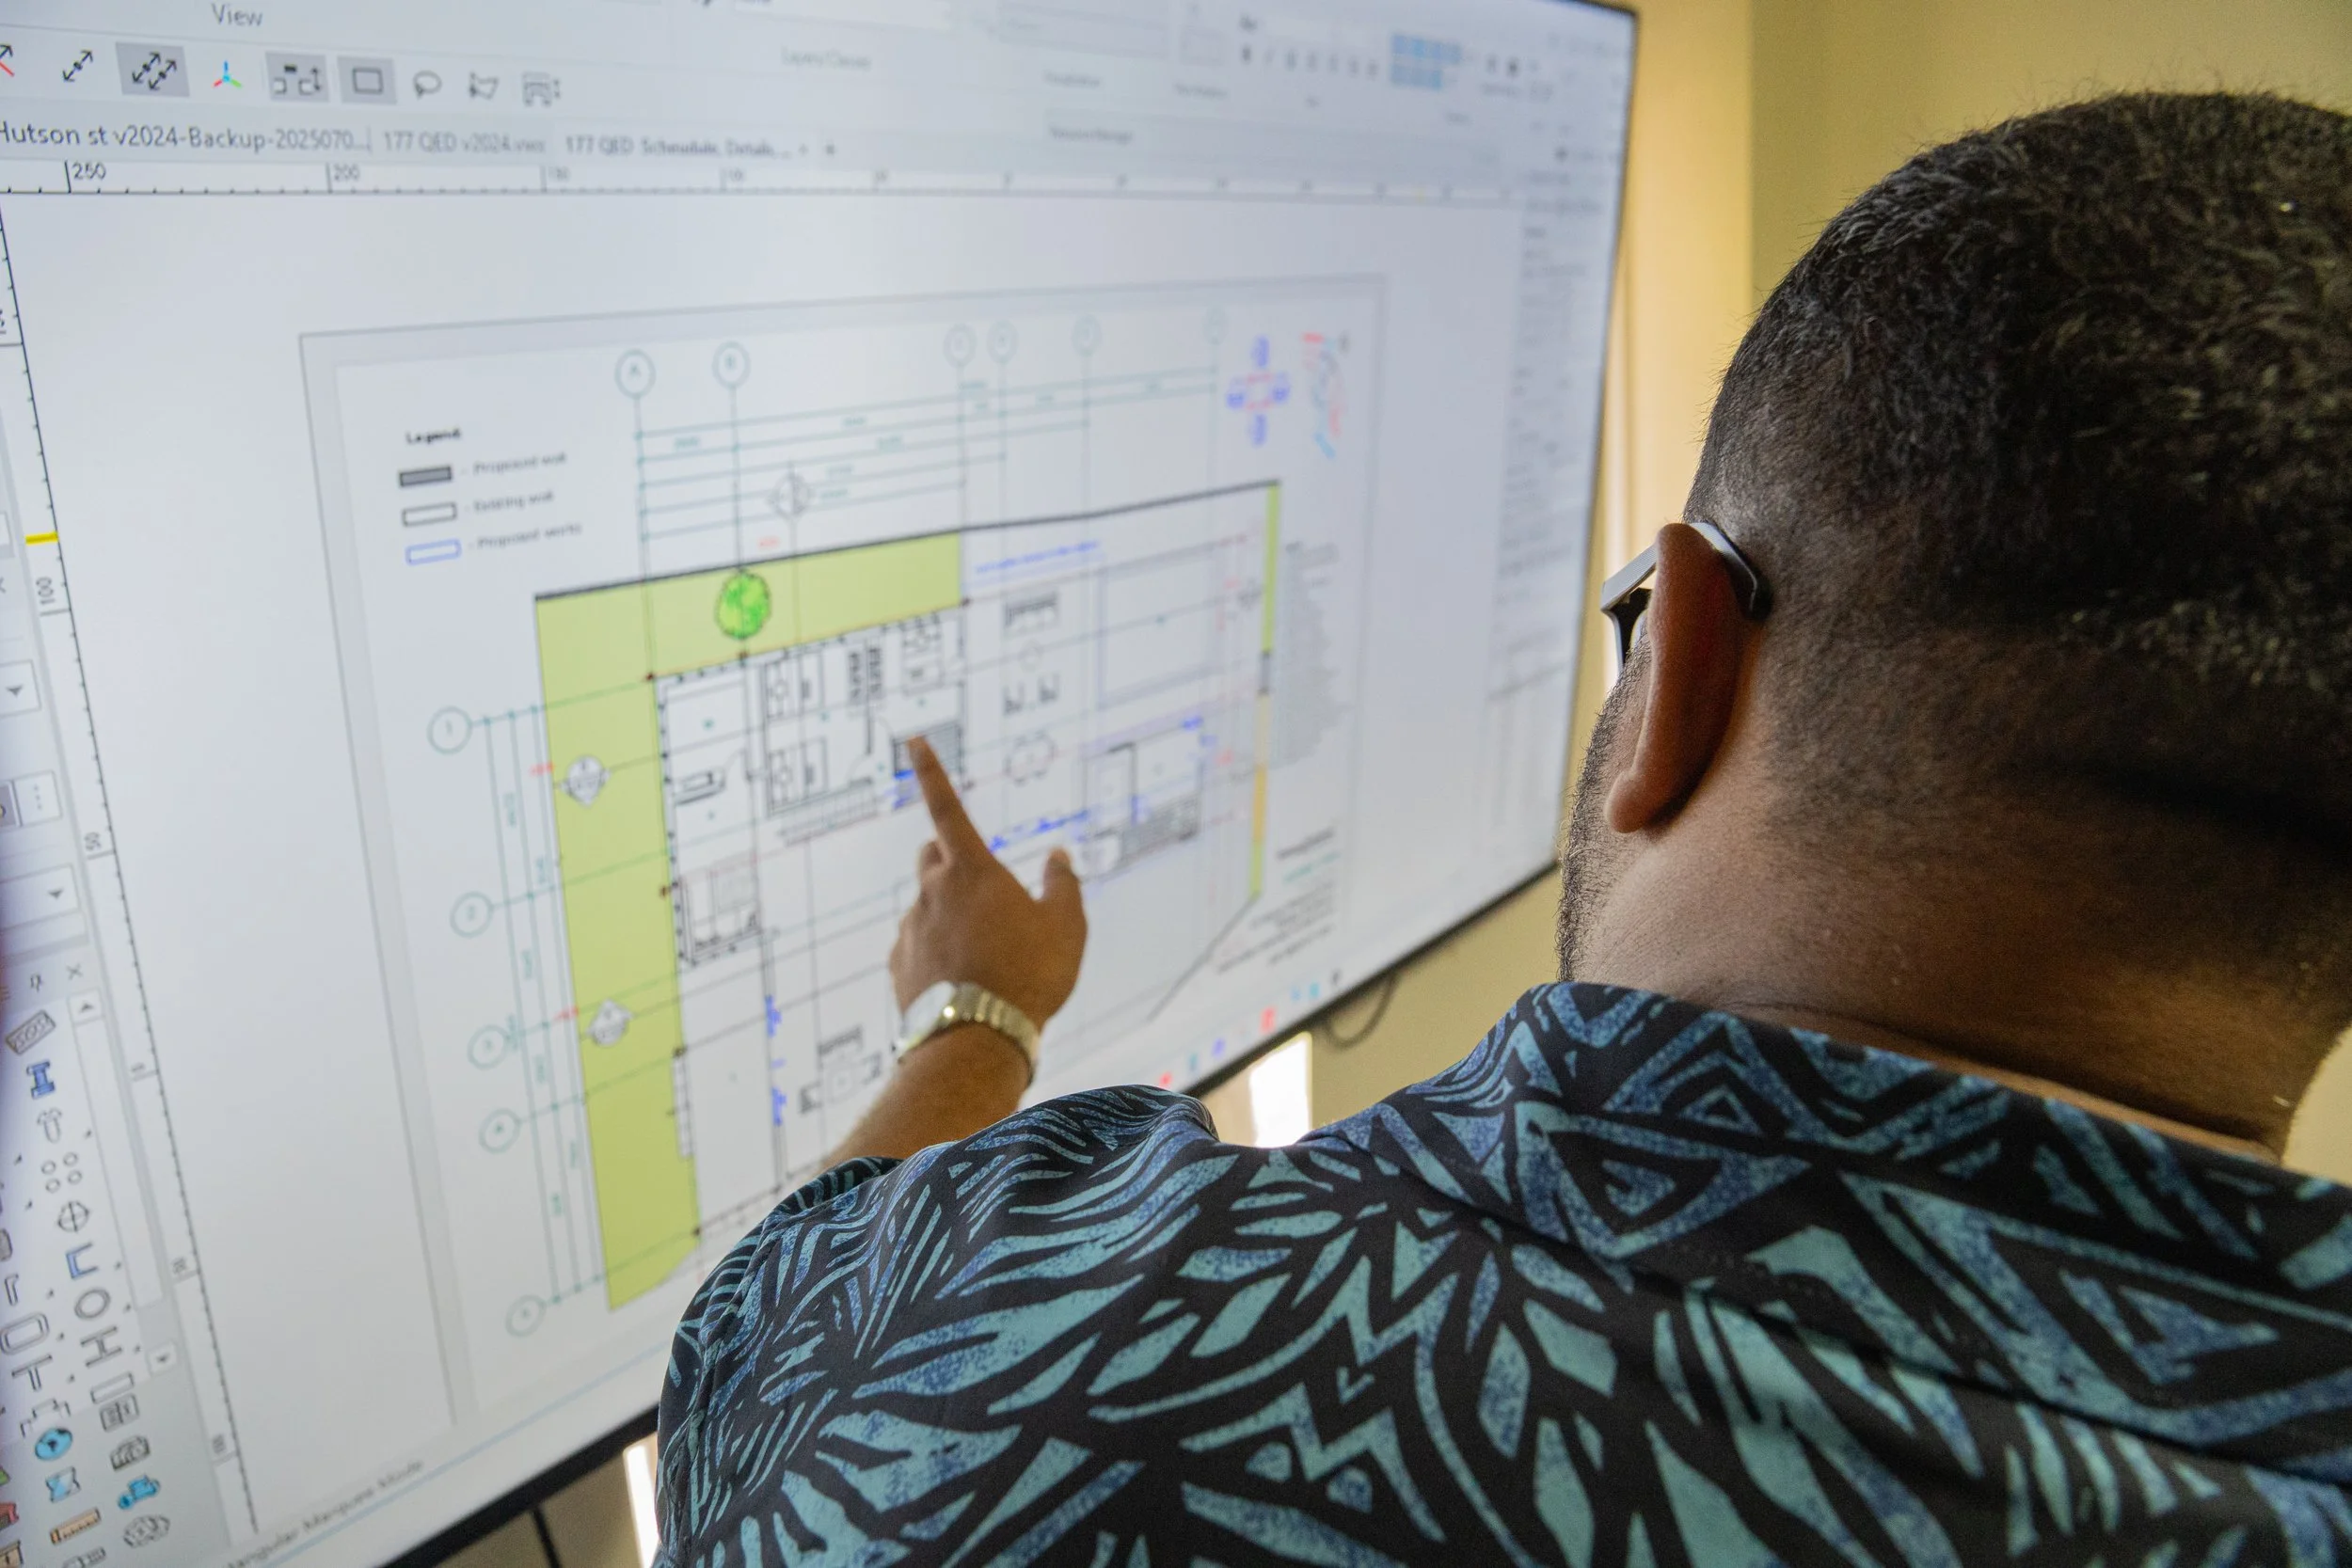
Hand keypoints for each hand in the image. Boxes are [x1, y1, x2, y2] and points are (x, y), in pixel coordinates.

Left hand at [889, 736, 1086, 1027]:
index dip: (930, 771)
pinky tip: (963, 980)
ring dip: (949, 915)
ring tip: (985, 956)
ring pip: (927, 904)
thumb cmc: (1029, 976)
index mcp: (972, 869)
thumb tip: (1058, 856)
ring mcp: (910, 928)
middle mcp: (932, 890)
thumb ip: (1063, 884)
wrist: (978, 1040)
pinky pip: (917, 944)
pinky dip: (936, 952)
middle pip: (933, 855)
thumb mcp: (1067, 927)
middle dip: (952, 859)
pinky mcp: (899, 964)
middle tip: (984, 889)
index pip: (946, 806)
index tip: (913, 740)